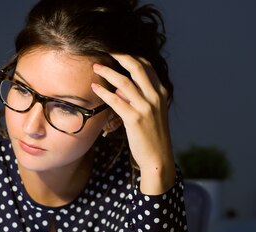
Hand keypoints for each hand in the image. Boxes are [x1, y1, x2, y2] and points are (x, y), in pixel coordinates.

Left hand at [91, 53, 174, 194]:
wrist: (158, 157)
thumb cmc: (151, 136)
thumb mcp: (150, 113)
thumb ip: (137, 98)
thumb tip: (118, 89)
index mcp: (161, 93)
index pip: (147, 67)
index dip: (132, 56)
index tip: (118, 51)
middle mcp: (155, 97)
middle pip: (137, 68)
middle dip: (120, 56)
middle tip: (106, 51)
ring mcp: (146, 107)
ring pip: (124, 82)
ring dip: (107, 72)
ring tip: (95, 67)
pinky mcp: (134, 119)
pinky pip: (116, 100)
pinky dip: (103, 92)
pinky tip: (94, 88)